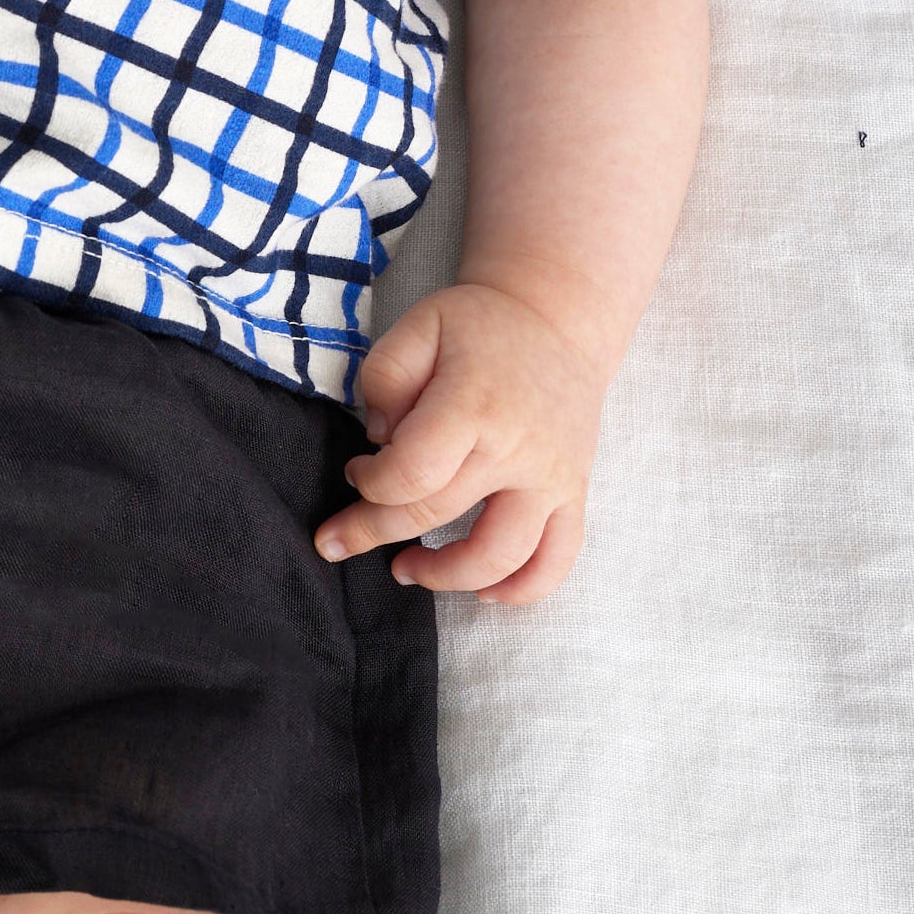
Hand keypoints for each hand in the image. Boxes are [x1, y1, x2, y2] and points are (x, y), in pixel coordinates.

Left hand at [312, 280, 607, 606]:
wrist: (559, 320)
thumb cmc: (480, 326)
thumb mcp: (420, 324)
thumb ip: (386, 376)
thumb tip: (380, 438)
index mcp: (473, 405)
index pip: (411, 474)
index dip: (370, 486)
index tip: (357, 472)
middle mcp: (517, 450)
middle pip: (437, 515)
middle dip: (374, 533)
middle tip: (339, 539)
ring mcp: (552, 478)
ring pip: (499, 556)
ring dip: (444, 577)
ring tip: (406, 571)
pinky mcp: (574, 494)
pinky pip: (557, 560)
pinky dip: (523, 589)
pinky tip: (485, 594)